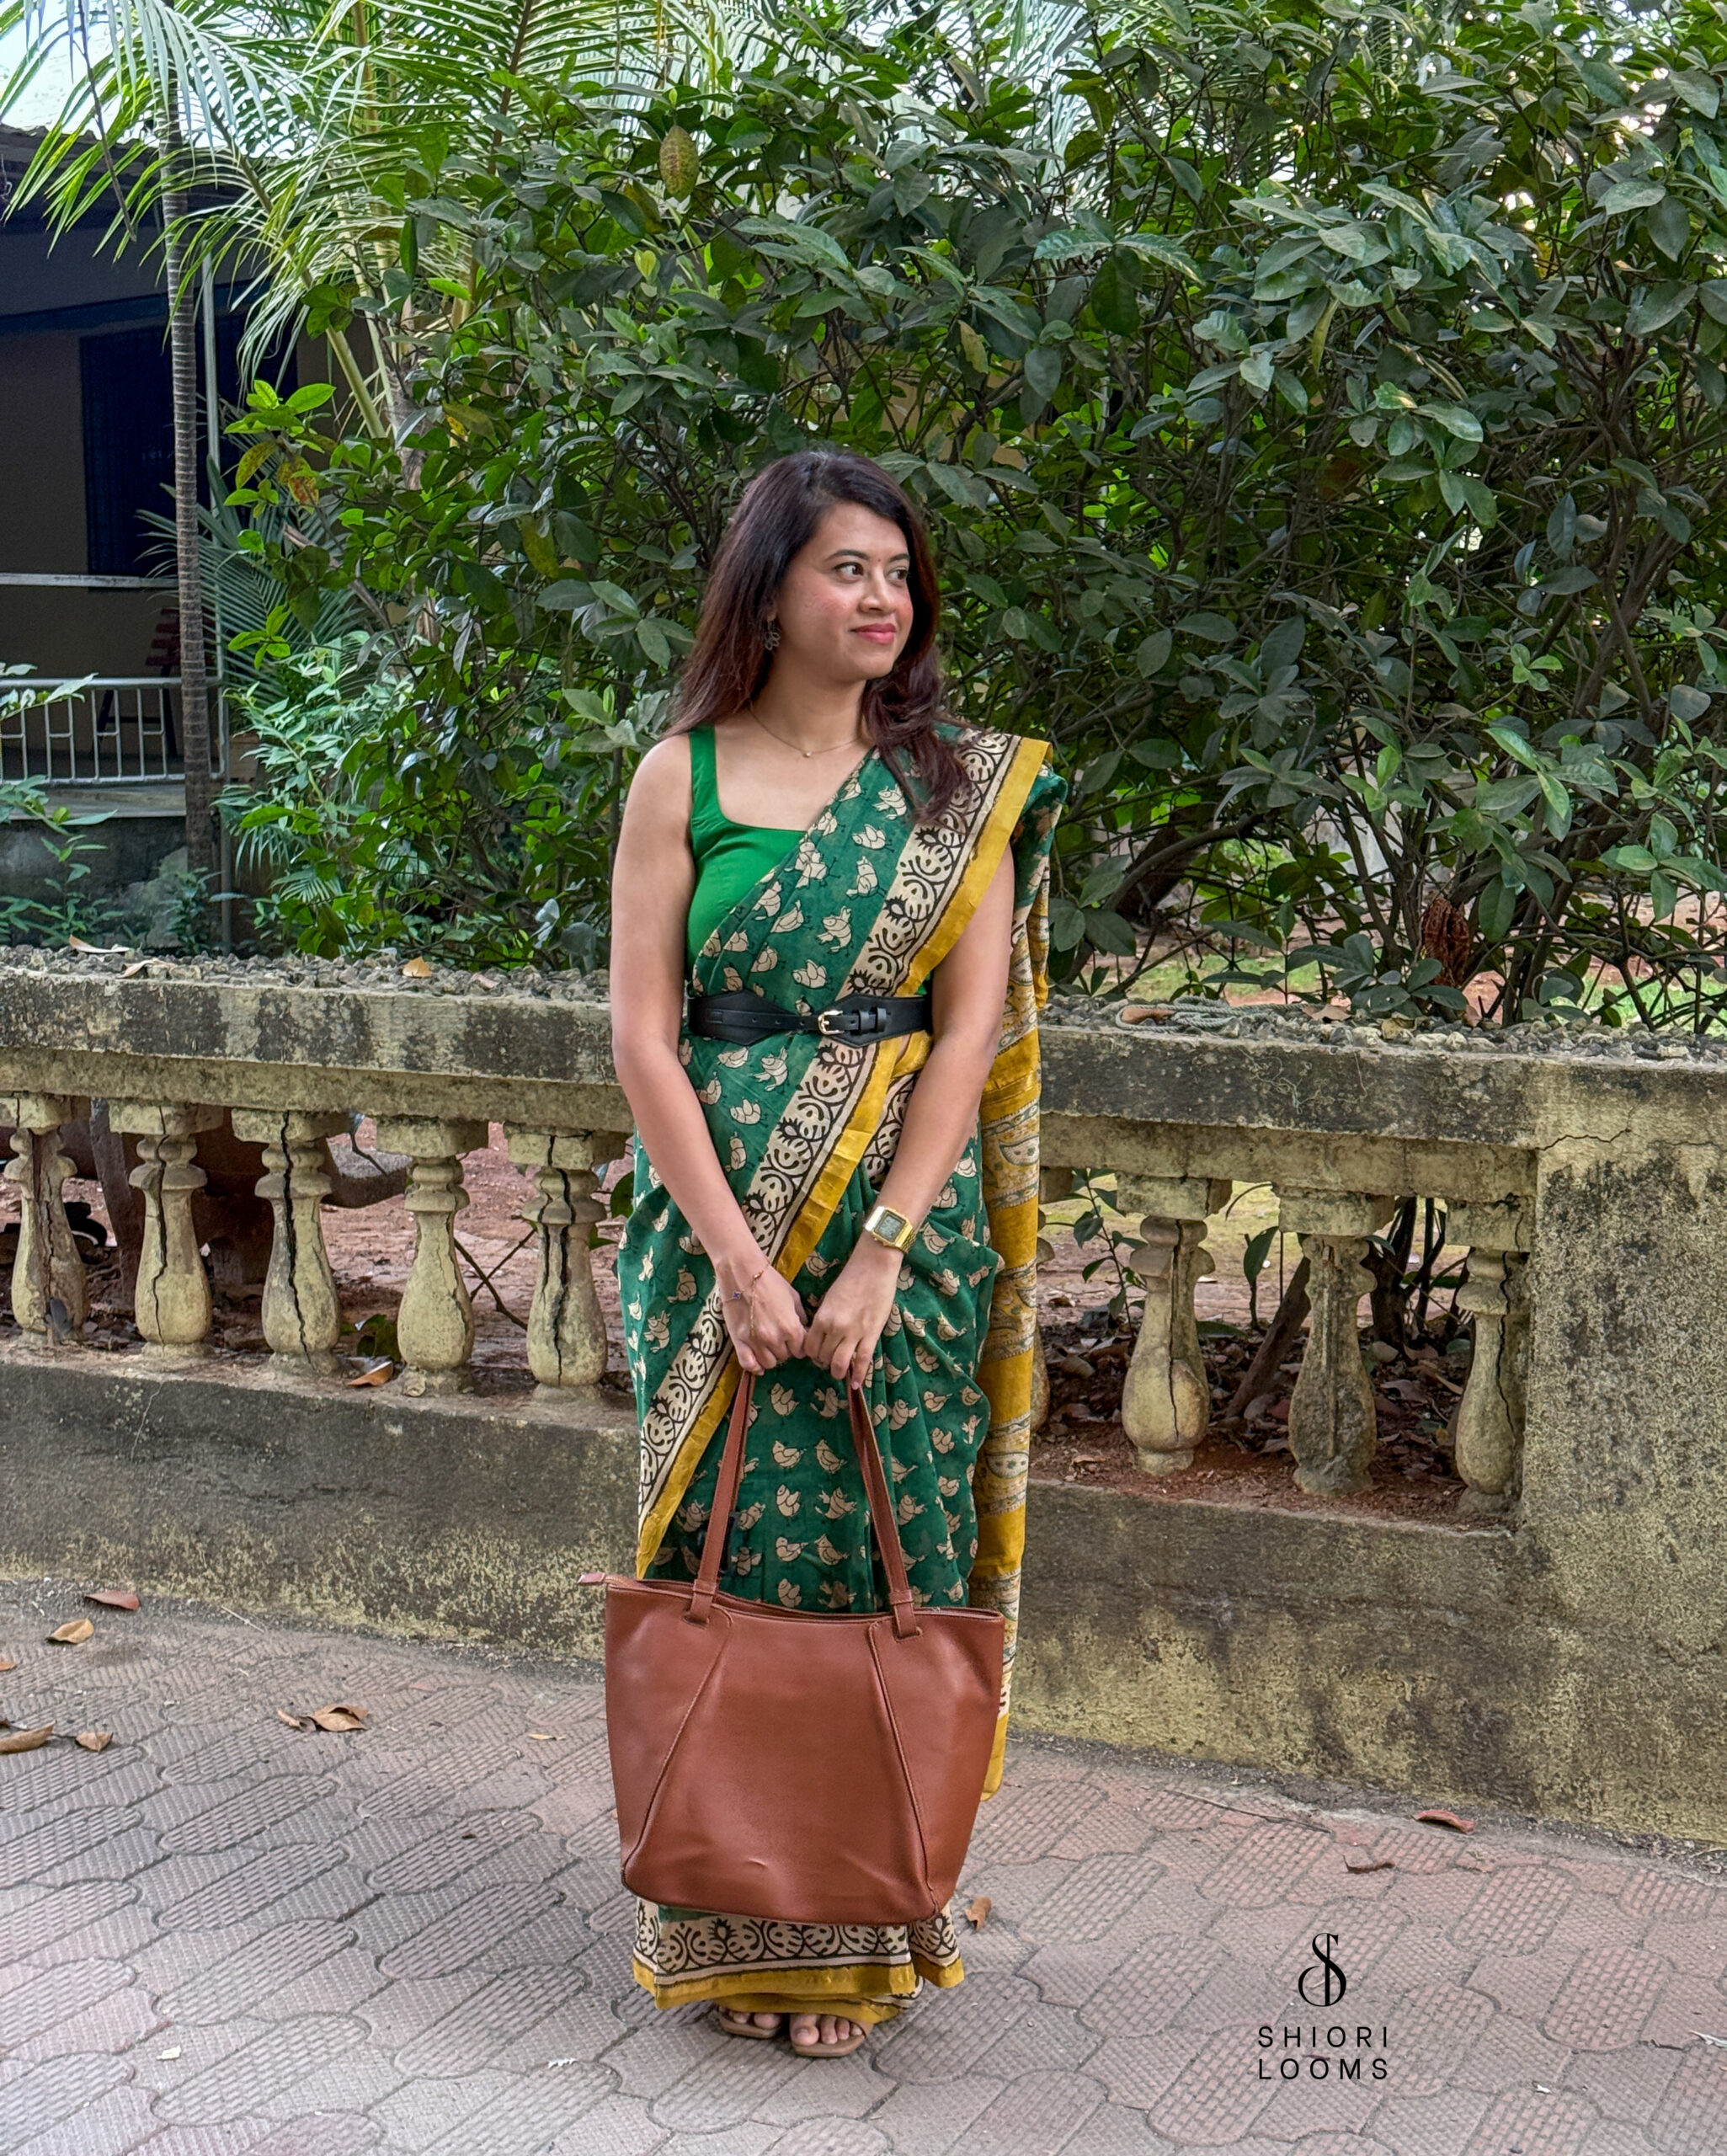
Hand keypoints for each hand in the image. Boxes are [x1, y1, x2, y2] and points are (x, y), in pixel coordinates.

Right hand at [717, 1253, 806, 1374]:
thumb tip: (804, 1329)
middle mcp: (775, 1339)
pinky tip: (757, 1364)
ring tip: (768, 1346)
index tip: (795, 1341)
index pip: (801, 1350)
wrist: (742, 1273)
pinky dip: (754, 1367)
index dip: (799, 1345)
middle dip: (785, 1349)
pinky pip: (748, 1364)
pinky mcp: (739, 1341)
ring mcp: (756, 1342)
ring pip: (768, 1363)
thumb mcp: (793, 1297)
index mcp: (791, 1328)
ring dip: (770, 1356)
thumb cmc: (770, 1282)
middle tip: (780, 1339)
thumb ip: (801, 1316)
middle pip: (785, 1357)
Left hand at [801, 1238, 903, 1384]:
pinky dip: (858, 1375)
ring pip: (840, 1363)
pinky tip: (856, 1384)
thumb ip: (824, 1318)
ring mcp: (854, 1333)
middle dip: (824, 1362)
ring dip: (837, 1371)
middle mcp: (835, 1328)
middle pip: (824, 1356)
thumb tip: (822, 1335)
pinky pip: (863, 1361)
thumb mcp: (829, 1298)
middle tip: (828, 1361)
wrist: (874, 1267)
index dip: (812, 1354)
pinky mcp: (871, 1335)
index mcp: (822, 1318)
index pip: (810, 1346)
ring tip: (839, 1372)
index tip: (816, 1354)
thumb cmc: (850, 1278)